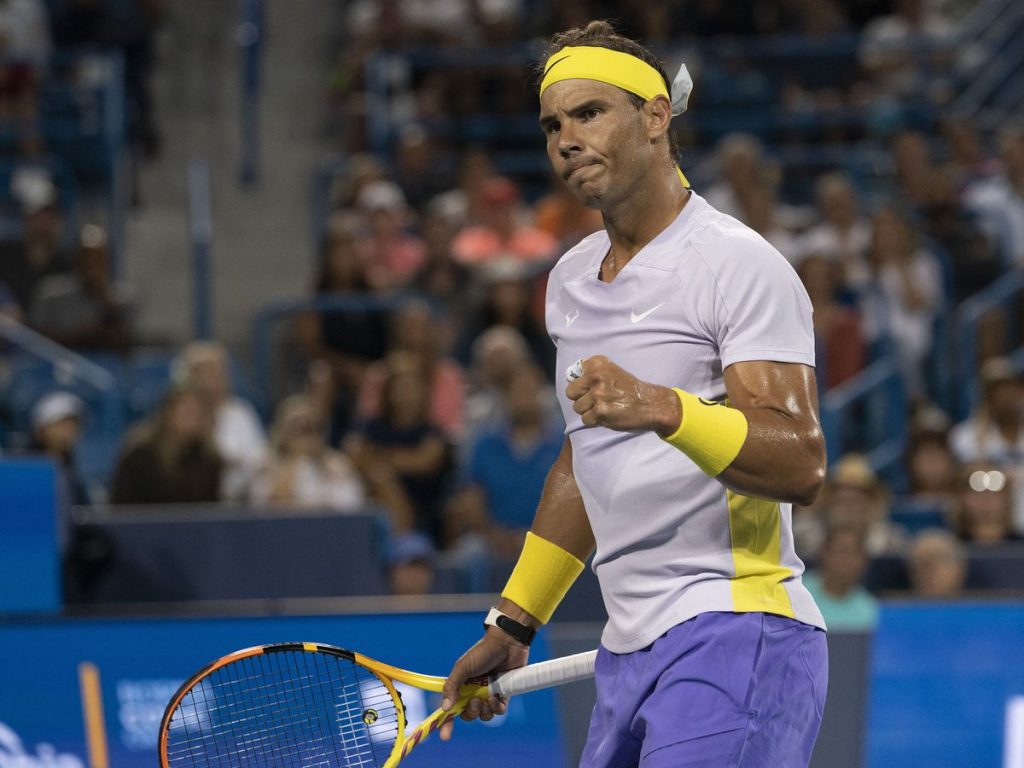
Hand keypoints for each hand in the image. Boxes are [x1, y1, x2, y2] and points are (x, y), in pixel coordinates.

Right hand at [439, 630, 529, 740]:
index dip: (447, 723)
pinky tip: (498, 697)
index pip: (451, 708)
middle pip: (468, 715)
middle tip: (475, 701)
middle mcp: (474, 692)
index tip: (445, 736)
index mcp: (461, 686)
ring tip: (489, 697)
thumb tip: (445, 708)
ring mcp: (489, 694)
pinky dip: (498, 708)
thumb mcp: (463, 667)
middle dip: (471, 713)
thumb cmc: (483, 652)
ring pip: (485, 715)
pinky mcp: (504, 694)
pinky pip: (499, 711)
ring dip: (485, 710)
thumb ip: (453, 686)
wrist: (507, 643)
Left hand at [565, 356, 679, 434]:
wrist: (652, 404)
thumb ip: (591, 373)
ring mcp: (598, 395)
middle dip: (580, 398)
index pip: (573, 375)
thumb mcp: (612, 371)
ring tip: (604, 408)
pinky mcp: (600, 412)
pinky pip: (586, 419)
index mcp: (598, 364)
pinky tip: (607, 416)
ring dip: (588, 411)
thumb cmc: (630, 389)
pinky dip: (595, 421)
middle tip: (596, 400)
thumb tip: (570, 379)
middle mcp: (596, 377)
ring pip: (577, 407)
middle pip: (571, 392)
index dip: (582, 384)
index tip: (594, 387)